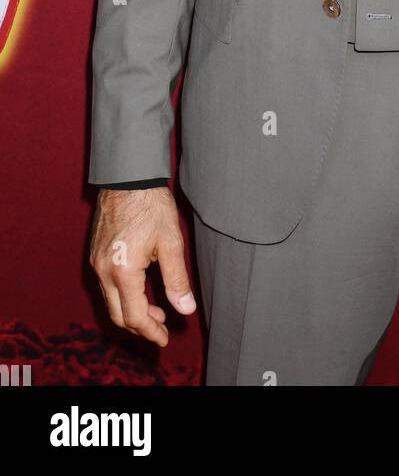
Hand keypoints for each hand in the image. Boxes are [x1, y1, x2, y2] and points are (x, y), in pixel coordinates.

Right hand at [89, 187, 196, 346]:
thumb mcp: (170, 242)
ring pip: (110, 301)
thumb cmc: (151, 206)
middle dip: (140, 326)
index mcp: (123, 272)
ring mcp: (96, 263)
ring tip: (155, 309)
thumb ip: (176, 279)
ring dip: (131, 311)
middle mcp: (103, 271)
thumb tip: (186, 309)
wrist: (127, 177)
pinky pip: (106, 285)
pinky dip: (122, 296)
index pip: (134, 316)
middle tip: (161, 327)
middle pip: (118, 315)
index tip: (164, 338)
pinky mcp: (95, 254)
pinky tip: (140, 289)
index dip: (150, 331)